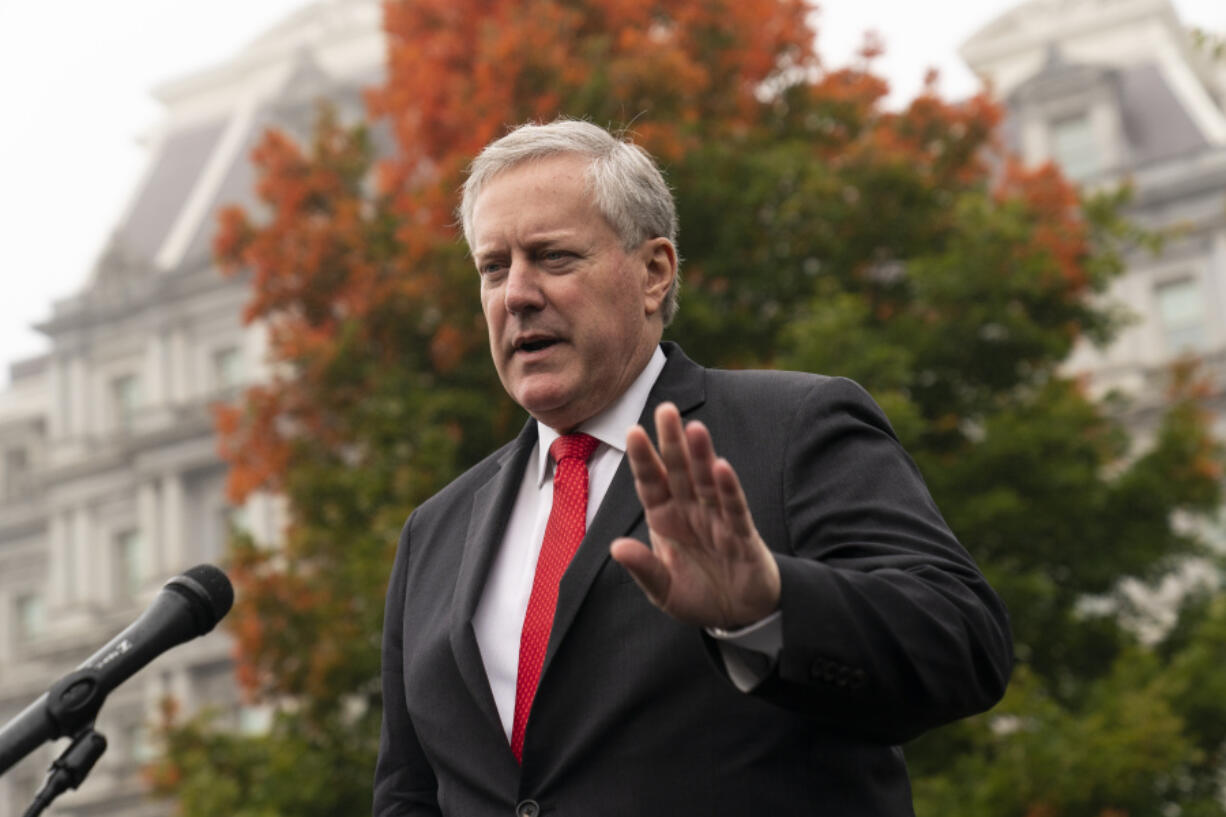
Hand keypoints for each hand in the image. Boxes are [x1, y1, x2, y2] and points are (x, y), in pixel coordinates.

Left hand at [610, 402, 780, 628]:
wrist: (739, 614)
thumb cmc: (698, 595)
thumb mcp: (663, 590)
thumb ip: (644, 568)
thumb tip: (616, 547)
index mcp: (666, 518)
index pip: (651, 483)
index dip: (643, 459)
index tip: (632, 431)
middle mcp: (690, 511)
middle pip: (679, 471)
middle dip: (672, 441)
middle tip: (665, 409)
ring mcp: (717, 519)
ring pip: (707, 481)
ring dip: (701, 456)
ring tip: (694, 429)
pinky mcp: (742, 534)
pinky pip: (733, 508)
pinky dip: (728, 489)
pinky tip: (722, 467)